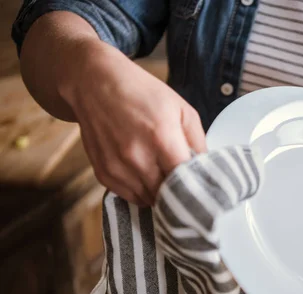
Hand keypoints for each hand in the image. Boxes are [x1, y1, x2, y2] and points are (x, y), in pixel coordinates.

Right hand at [60, 41, 205, 205]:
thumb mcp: (181, 108)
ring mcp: (118, 167)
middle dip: (178, 191)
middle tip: (184, 182)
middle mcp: (137, 157)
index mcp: (162, 138)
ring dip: (159, 194)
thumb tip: (207, 167)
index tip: (201, 183)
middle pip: (167, 194)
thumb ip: (198, 140)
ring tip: (164, 177)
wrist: (95, 84)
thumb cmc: (142, 93)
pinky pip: (129, 196)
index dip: (196, 185)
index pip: (185, 181)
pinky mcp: (103, 173)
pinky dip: (140, 192)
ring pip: (148, 200)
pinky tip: (145, 176)